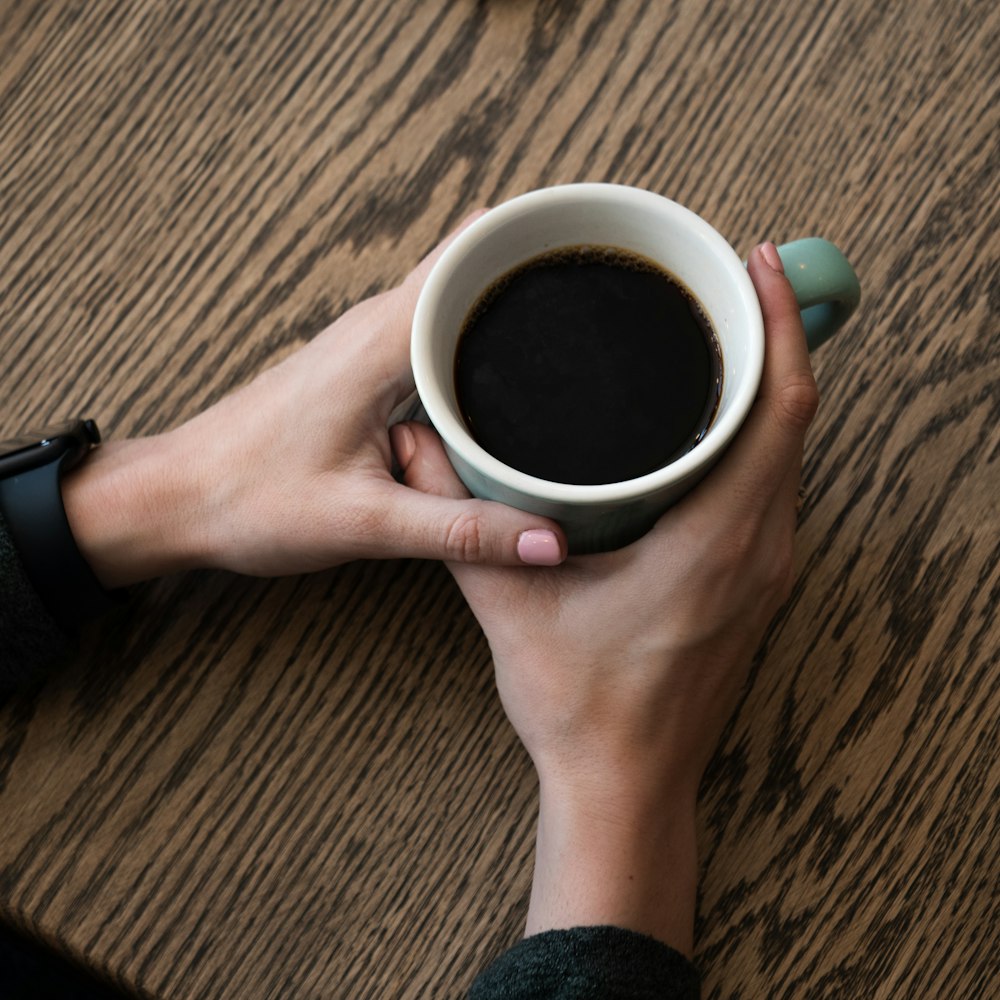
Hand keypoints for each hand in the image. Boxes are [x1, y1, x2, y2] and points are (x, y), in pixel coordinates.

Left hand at [62, 214, 565, 586]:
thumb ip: (463, 531)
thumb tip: (550, 540)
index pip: (470, 259)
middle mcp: (374, 326)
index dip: (531, 248)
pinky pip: (431, 333)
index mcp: (380, 343)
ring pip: (451, 301)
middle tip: (602, 304)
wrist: (177, 498)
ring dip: (503, 306)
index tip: (589, 261)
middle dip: (531, 273)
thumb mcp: (365, 523)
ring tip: (572, 330)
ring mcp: (366, 343)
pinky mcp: (361, 367)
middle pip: (470, 268)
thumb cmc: (249, 499)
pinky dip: (471, 339)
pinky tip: (503, 375)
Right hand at [395, 243, 818, 954]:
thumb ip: (457, 518)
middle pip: (796, 415)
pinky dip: (760, 435)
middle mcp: (762, 548)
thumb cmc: (581, 705)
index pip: (781, 406)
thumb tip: (415, 440)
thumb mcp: (508, 604)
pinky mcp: (755, 585)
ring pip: (791, 452)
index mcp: (718, 540)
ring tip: (721, 333)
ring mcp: (767, 570)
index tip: (757, 264)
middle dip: (773, 337)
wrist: (625, 783)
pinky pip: (776, 486)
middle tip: (729, 281)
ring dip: (768, 386)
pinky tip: (713, 418)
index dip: (779, 323)